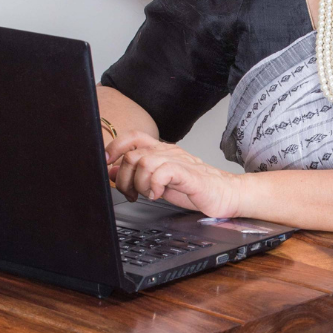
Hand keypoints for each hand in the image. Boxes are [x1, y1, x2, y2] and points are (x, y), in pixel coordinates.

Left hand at [105, 131, 243, 217]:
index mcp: (161, 151)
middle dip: (124, 178)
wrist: (226, 194)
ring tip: (148, 195)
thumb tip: (114, 171)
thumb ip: (137, 175)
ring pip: (143, 162)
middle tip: (131, 194)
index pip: (132, 138)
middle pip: (132, 154)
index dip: (114, 147)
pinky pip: (162, 172)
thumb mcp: (158, 182)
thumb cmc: (195, 189)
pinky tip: (158, 194)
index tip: (106, 164)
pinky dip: (154, 185)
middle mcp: (168, 152)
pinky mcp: (189, 174)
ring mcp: (179, 161)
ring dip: (139, 183)